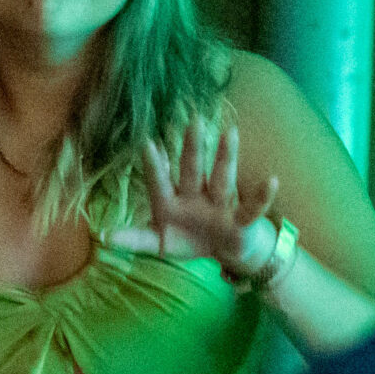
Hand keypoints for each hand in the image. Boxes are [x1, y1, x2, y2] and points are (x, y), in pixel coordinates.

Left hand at [106, 123, 279, 274]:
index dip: (155, 164)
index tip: (148, 142)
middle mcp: (195, 196)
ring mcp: (219, 206)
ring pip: (222, 178)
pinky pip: (253, 207)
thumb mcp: (158, 243)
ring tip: (230, 131)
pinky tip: (272, 180)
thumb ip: (133, 239)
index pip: (160, 180)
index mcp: (170, 201)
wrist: (222, 253)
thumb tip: (103, 236)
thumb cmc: (187, 240)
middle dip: (193, 147)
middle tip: (193, 119)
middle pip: (193, 169)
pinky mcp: (240, 221)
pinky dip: (262, 196)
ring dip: (226, 156)